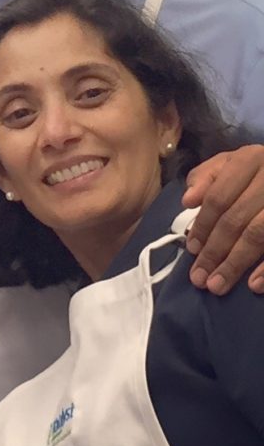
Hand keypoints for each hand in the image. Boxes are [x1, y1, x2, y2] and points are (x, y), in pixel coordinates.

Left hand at [182, 146, 263, 293]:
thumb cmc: (258, 169)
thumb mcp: (231, 163)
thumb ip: (206, 177)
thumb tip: (188, 200)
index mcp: (249, 160)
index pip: (218, 198)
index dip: (202, 225)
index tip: (191, 250)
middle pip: (236, 220)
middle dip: (214, 251)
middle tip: (199, 278)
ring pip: (258, 235)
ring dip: (236, 264)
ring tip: (217, 285)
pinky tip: (255, 285)